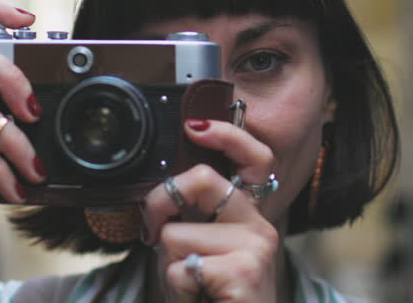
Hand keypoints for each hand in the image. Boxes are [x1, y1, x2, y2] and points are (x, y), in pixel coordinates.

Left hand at [141, 120, 279, 302]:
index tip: (195, 126)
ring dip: (169, 264)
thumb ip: (190, 217)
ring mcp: (256, 246)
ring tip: (191, 285)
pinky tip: (199, 297)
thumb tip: (158, 194)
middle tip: (153, 232)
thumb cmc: (211, 297)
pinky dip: (177, 286)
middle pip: (199, 179)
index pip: (254, 157)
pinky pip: (180, 266)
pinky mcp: (244, 271)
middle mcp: (259, 224)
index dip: (227, 134)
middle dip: (160, 202)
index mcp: (249, 214)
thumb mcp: (198, 249)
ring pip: (176, 233)